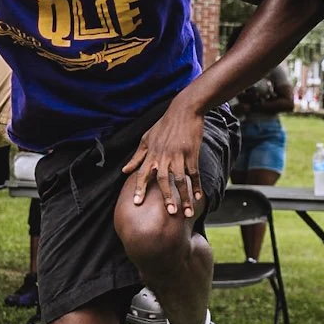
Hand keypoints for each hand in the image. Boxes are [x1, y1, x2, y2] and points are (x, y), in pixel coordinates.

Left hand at [123, 96, 205, 216]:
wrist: (184, 110)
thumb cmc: (165, 125)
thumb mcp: (147, 138)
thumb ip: (137, 156)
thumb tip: (125, 170)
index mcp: (152, 153)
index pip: (143, 173)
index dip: (139, 188)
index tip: (136, 202)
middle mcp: (163, 156)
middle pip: (162, 180)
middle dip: (166, 197)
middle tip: (169, 212)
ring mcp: (178, 155)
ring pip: (180, 180)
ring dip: (184, 196)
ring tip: (186, 212)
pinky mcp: (191, 153)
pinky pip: (194, 173)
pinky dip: (196, 185)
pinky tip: (199, 197)